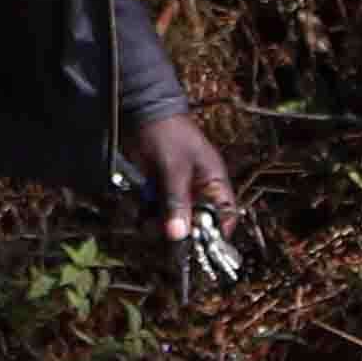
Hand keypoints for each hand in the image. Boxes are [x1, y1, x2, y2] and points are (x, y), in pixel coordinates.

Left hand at [131, 106, 236, 248]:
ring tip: (144, 223)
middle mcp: (199, 191)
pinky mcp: (158, 189)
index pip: (224, 216)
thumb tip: (178, 235)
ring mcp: (178, 190)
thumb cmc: (168, 135)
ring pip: (173, 219)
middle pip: (196, 223)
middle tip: (162, 234)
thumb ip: (177, 202)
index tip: (199, 247)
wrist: (143, 112)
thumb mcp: (174, 169)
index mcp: (214, 183)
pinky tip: (137, 212)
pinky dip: (146, 214)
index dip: (216, 234)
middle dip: (179, 231)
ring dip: (158, 224)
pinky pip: (156, 210)